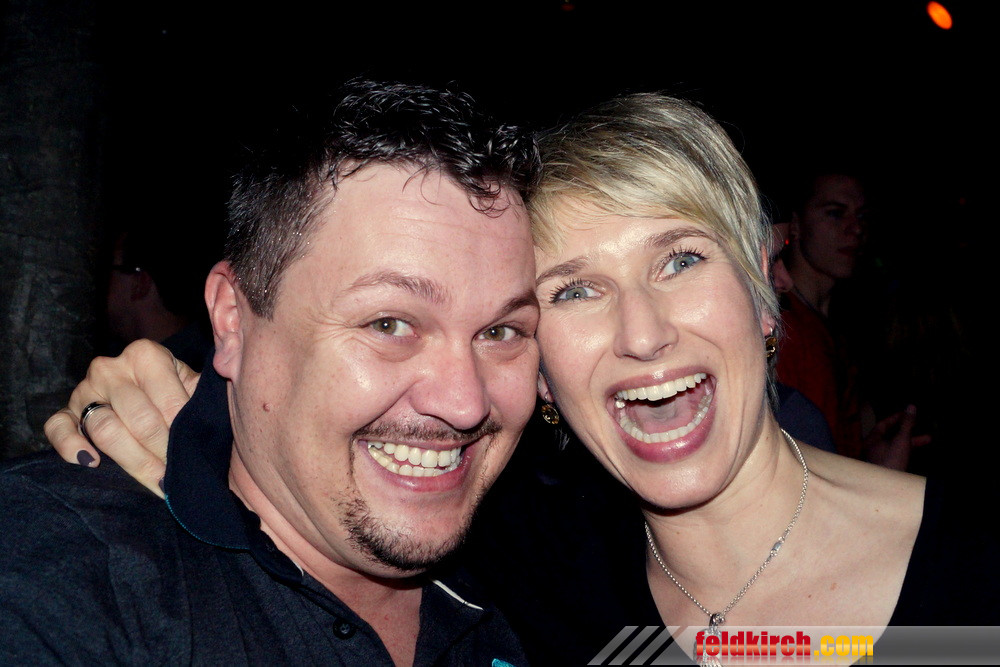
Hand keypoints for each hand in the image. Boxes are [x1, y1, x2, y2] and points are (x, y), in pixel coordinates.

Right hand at [43, 340, 200, 497]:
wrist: (150, 396)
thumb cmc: (180, 393)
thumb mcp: (196, 385)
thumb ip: (206, 390)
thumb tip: (222, 392)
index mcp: (146, 355)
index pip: (166, 402)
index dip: (182, 434)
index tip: (195, 456)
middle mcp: (111, 368)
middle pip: (138, 420)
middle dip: (162, 452)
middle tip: (180, 476)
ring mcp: (85, 389)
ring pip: (104, 429)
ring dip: (133, 460)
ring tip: (158, 481)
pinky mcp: (66, 410)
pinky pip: (58, 428)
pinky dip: (71, 446)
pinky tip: (92, 463)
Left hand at [863, 404, 931, 471]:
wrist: (887, 489)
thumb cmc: (891, 461)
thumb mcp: (901, 440)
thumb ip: (906, 424)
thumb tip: (911, 406)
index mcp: (872, 440)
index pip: (883, 424)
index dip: (896, 418)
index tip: (908, 414)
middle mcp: (873, 448)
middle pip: (891, 435)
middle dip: (909, 431)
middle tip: (923, 426)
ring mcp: (879, 459)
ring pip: (896, 446)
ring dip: (911, 442)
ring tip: (929, 439)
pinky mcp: (886, 468)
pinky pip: (897, 455)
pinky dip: (908, 451)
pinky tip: (918, 453)